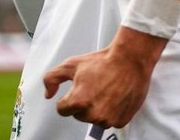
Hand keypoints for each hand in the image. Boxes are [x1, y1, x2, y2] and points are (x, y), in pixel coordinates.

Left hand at [44, 30, 163, 129]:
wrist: (131, 58)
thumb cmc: (103, 60)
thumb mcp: (72, 63)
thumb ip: (52, 78)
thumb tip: (48, 94)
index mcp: (78, 101)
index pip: (62, 109)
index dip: (69, 97)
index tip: (78, 88)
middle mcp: (93, 114)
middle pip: (79, 115)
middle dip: (83, 103)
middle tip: (95, 86)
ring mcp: (108, 119)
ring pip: (95, 119)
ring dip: (98, 108)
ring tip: (107, 90)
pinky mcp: (121, 121)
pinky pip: (110, 121)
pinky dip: (112, 111)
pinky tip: (116, 96)